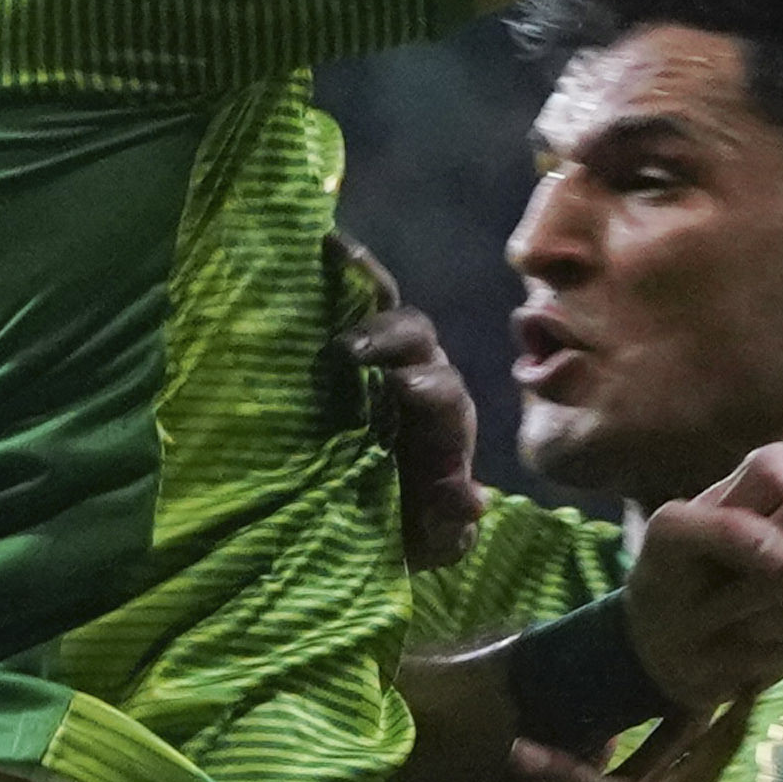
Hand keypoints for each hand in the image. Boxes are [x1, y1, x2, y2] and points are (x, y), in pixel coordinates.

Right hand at [337, 235, 486, 570]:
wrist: (381, 521)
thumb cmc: (409, 527)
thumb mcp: (433, 538)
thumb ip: (450, 524)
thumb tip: (470, 500)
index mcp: (443, 420)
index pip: (443, 392)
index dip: (426, 389)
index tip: (401, 390)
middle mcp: (417, 377)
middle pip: (414, 338)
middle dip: (385, 336)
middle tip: (347, 349)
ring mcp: (382, 361)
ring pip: (380, 309)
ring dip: (359, 282)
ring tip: (327, 254)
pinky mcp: (344, 352)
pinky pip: (342, 304)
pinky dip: (335, 274)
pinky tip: (312, 244)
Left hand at [621, 441, 782, 732]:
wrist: (670, 648)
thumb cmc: (671, 577)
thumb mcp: (670, 539)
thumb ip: (722, 528)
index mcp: (768, 480)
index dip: (752, 506)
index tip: (718, 533)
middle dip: (774, 547)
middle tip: (734, 574)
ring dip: (778, 594)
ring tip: (738, 614)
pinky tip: (761, 636)